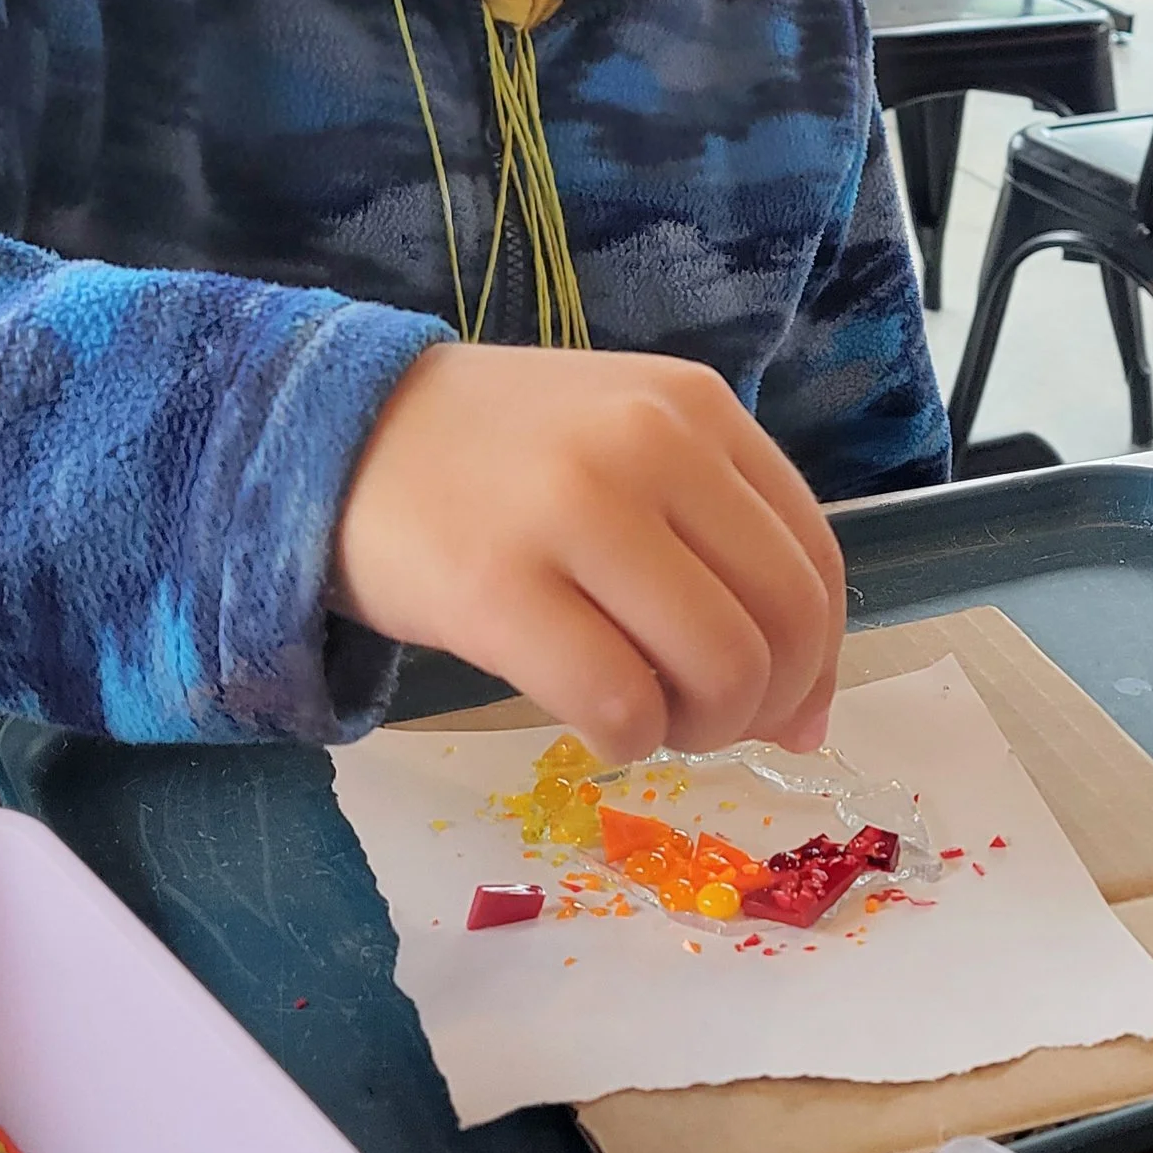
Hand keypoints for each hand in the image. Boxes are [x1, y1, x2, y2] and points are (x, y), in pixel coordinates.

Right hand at [332, 345, 844, 762]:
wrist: (333, 436)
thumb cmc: (492, 462)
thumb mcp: (625, 449)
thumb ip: (720, 547)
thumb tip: (807, 715)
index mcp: (695, 410)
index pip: (816, 560)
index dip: (820, 660)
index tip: (786, 708)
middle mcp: (650, 446)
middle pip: (783, 624)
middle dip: (763, 706)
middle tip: (704, 723)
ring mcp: (573, 511)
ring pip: (718, 670)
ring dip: (696, 730)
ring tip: (644, 718)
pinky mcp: (497, 586)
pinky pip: (619, 705)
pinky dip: (624, 741)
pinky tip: (590, 723)